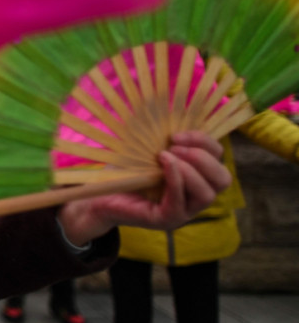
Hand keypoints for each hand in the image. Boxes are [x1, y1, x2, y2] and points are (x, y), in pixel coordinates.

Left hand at [57, 131, 233, 246]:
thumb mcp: (147, 149)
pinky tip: (164, 163)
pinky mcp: (166, 220)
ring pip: (208, 193)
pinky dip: (176, 179)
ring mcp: (183, 212)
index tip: (177, 133)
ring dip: (191, 169)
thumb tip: (167, 102)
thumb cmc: (125, 170)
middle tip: (174, 145)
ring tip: (166, 155)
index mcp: (196, 177)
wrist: (99, 196)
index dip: (205, 141)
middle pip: (223, 179)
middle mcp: (195, 197)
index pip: (219, 159)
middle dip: (203, 157)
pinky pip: (180, 202)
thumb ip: (163, 136)